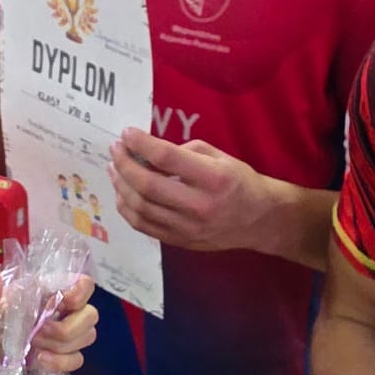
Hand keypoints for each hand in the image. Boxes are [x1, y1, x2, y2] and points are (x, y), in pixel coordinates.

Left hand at [0, 257, 98, 374]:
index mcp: (43, 291)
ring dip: (64, 346)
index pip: (82, 283)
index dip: (81, 292)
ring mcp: (59, 336)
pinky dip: (62, 363)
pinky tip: (39, 362)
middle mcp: (56, 311)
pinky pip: (76, 359)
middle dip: (70, 328)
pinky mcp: (56, 358)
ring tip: (34, 350)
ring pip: (86, 337)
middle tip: (39, 334)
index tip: (62, 303)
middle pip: (90, 314)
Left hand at [110, 130, 277, 253]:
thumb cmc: (239, 181)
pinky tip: (122, 192)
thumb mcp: (219, 156)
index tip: (127, 133)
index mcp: (213, 178)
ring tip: (115, 168)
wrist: (260, 220)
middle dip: (125, 164)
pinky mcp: (180, 241)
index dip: (141, 143)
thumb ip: (183, 152)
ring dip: (121, 185)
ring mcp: (188, 228)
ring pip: (141, 208)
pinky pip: (143, 226)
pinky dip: (127, 209)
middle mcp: (200, 205)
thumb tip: (147, 151)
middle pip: (147, 185)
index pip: (166, 157)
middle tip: (115, 149)